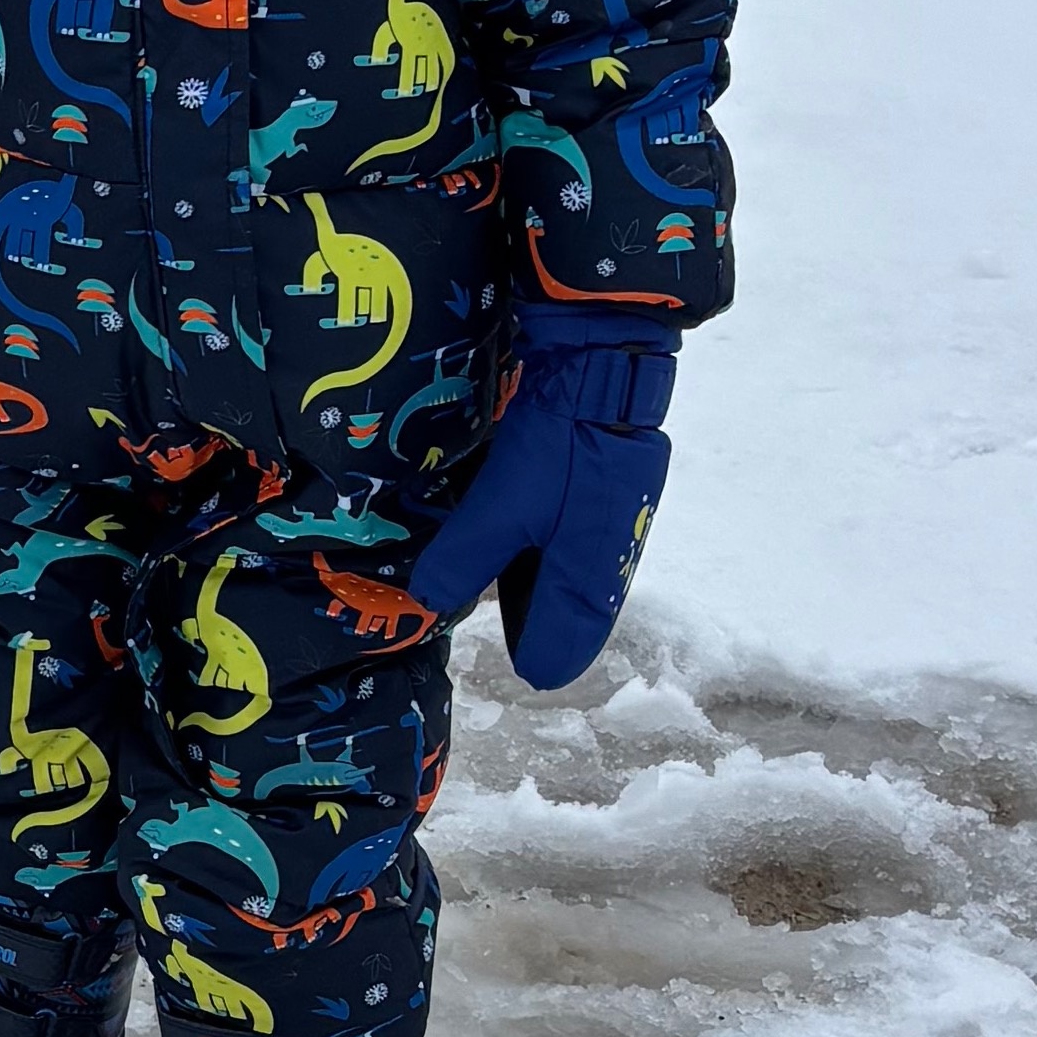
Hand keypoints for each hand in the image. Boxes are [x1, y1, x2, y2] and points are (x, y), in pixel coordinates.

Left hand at [408, 316, 676, 685]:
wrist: (604, 367)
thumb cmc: (558, 445)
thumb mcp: (503, 505)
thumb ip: (466, 558)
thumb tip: (429, 602)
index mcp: (590, 576)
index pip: (568, 643)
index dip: (540, 656)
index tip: (521, 670)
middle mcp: (606, 556)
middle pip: (570, 610)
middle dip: (534, 621)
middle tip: (496, 629)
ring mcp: (607, 520)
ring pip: (567, 570)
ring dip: (533, 581)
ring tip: (488, 586)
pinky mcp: (601, 488)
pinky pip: (567, 535)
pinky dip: (538, 545)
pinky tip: (509, 533)